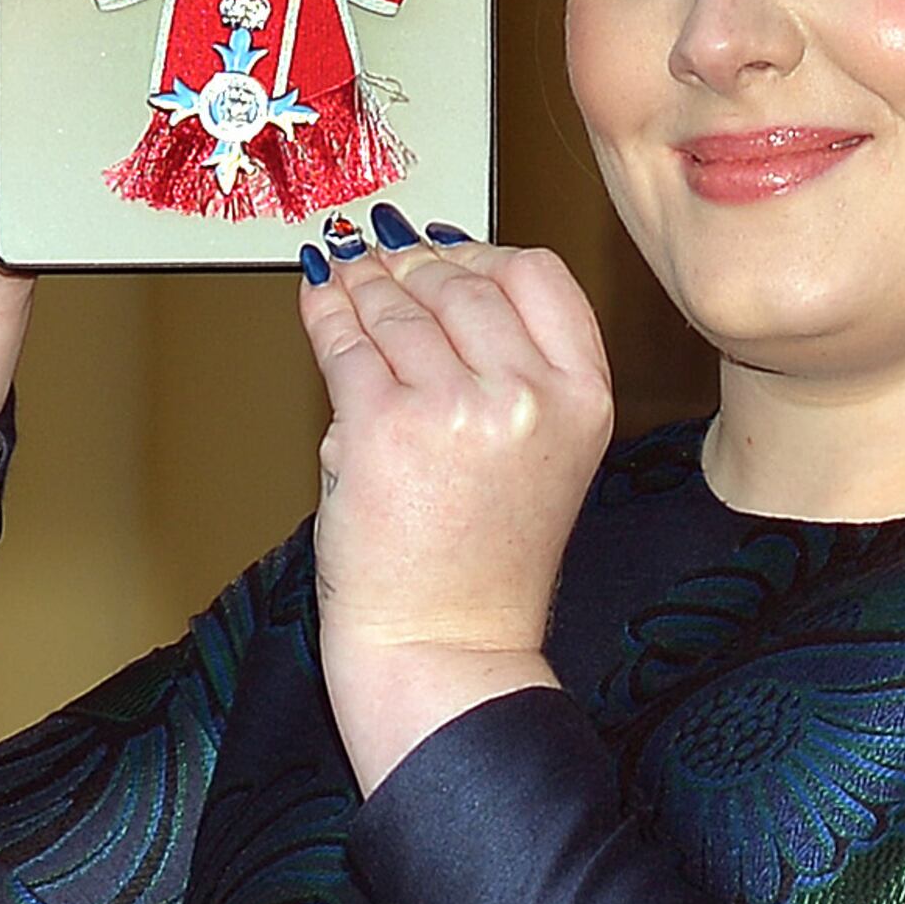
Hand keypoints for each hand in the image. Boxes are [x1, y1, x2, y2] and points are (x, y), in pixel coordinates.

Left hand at [299, 225, 614, 794]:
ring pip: (398, 305)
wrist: (445, 651)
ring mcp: (454, 408)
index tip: (446, 257)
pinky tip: (321, 300)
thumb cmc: (480, 569)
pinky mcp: (383, 425)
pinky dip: (326, 313)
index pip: (536, 275)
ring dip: (364, 285)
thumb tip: (426, 266)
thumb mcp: (536, 455)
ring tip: (346, 280)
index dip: (482, 252)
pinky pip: (346, 341)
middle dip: (413, 267)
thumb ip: (503, 366)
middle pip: (463, 278)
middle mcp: (528, 395)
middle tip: (382, 266)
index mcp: (583, 397)